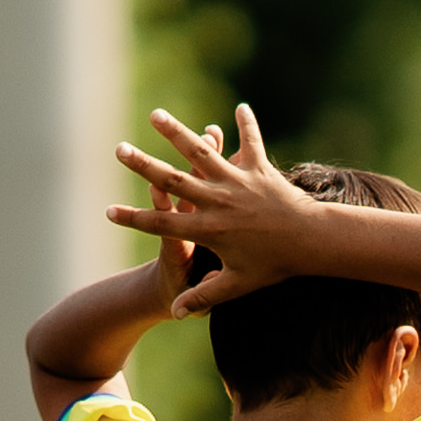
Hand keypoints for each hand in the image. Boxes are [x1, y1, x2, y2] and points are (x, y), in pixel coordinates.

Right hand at [105, 104, 325, 300]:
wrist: (312, 243)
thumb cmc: (275, 266)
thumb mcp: (238, 285)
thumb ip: (205, 297)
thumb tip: (176, 314)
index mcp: (209, 229)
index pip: (161, 225)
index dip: (133, 219)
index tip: (108, 212)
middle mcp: (218, 201)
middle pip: (172, 181)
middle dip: (142, 164)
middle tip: (119, 149)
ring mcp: (237, 182)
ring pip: (201, 152)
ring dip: (177, 132)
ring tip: (155, 115)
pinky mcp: (259, 169)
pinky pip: (251, 143)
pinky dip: (247, 126)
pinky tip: (240, 107)